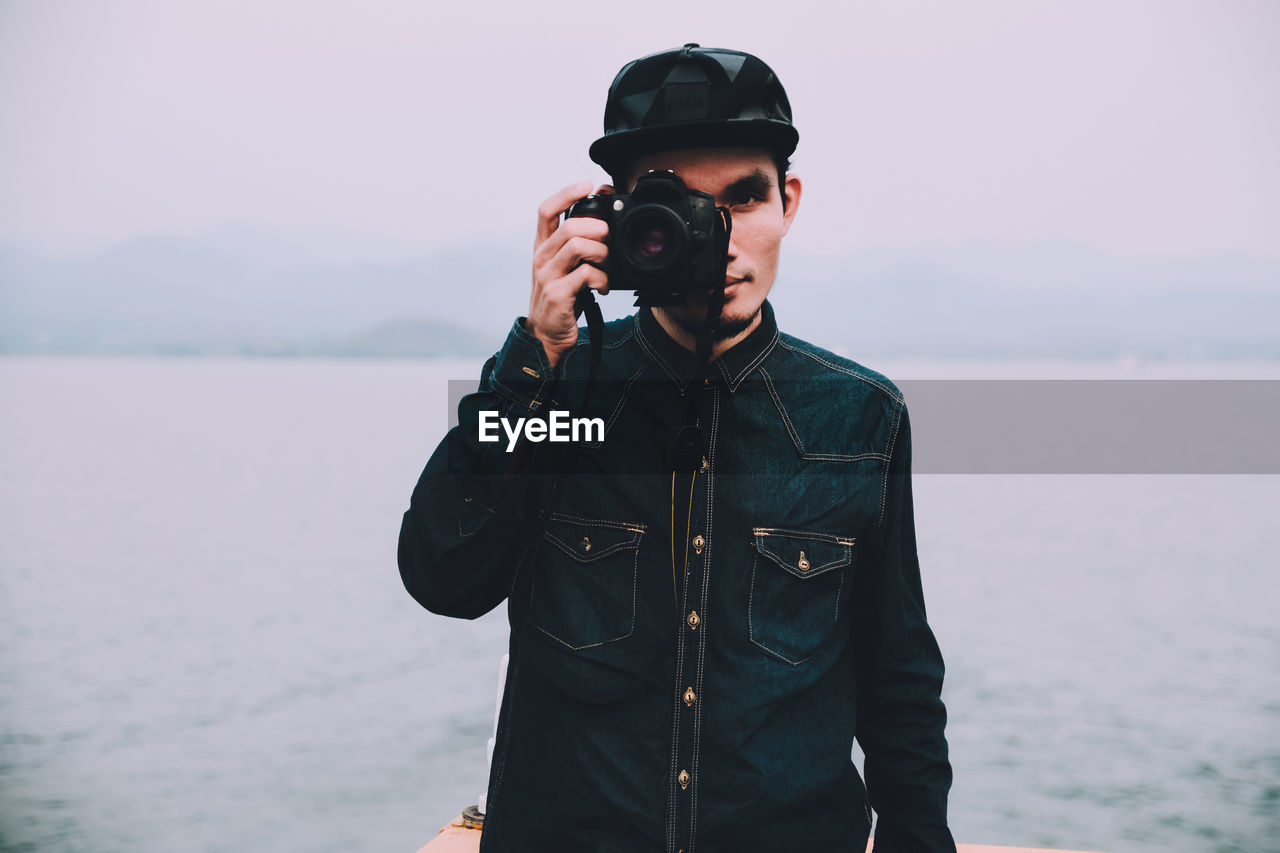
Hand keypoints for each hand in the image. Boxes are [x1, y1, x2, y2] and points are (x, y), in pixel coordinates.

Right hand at [527, 181, 613, 367]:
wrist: (546, 336)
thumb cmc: (563, 298)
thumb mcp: (565, 267)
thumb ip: (579, 246)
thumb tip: (606, 224)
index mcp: (543, 246)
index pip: (546, 209)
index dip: (567, 193)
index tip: (588, 184)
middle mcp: (542, 257)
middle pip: (570, 225)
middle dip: (598, 228)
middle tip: (610, 241)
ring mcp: (547, 276)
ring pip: (578, 246)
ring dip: (603, 254)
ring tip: (608, 267)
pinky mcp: (557, 294)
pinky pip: (586, 275)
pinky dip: (603, 279)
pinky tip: (604, 287)